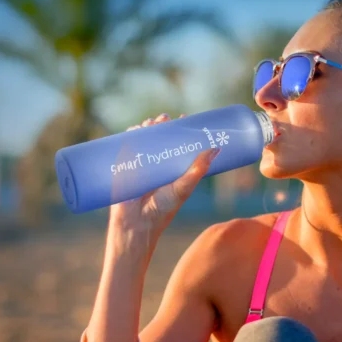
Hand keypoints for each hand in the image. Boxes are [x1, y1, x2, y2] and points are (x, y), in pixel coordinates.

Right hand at [108, 113, 220, 238]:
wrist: (136, 223)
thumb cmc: (163, 209)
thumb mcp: (183, 188)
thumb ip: (197, 171)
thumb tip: (215, 149)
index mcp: (175, 170)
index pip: (180, 145)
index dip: (182, 131)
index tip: (185, 119)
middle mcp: (159, 165)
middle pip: (161, 138)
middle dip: (161, 124)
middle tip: (164, 118)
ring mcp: (142, 165)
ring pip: (144, 140)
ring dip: (146, 127)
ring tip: (150, 123)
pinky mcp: (126, 168)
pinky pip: (127, 147)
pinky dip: (129, 135)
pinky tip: (133, 129)